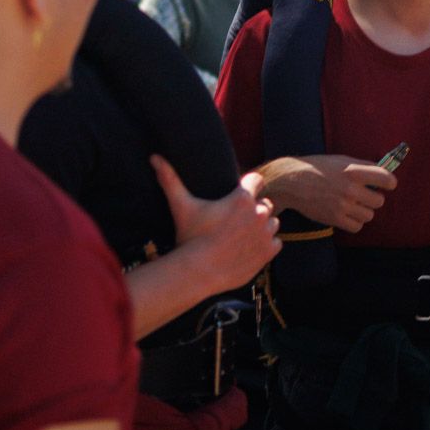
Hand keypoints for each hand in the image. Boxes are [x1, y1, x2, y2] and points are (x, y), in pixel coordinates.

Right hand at [150, 156, 280, 293]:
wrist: (199, 272)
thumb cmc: (191, 237)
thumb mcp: (181, 206)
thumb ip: (170, 179)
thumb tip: (154, 157)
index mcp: (242, 198)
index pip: (256, 180)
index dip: (248, 185)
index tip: (237, 195)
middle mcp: (259, 213)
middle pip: (264, 203)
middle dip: (253, 210)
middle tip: (234, 221)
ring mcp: (266, 233)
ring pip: (272, 223)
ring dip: (261, 227)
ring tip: (242, 236)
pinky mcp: (269, 252)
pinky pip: (275, 243)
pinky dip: (265, 245)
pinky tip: (248, 249)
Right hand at [255, 154, 396, 232]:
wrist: (292, 182)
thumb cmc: (317, 168)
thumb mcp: (341, 160)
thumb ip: (363, 166)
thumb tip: (385, 173)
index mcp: (353, 171)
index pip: (386, 179)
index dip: (389, 182)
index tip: (386, 184)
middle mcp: (350, 189)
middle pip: (379, 201)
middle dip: (373, 198)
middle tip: (362, 194)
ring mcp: (343, 206)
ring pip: (369, 215)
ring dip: (363, 210)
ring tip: (351, 203)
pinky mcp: (335, 219)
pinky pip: (357, 226)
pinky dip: (355, 221)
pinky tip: (346, 213)